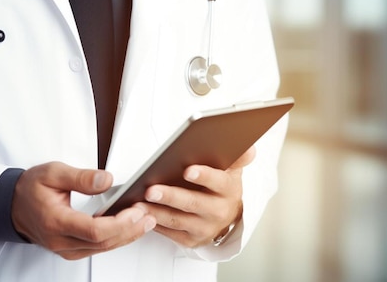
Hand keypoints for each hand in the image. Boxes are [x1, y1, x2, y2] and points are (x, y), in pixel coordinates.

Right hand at [11, 162, 155, 259]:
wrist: (12, 205)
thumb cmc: (30, 188)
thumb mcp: (52, 172)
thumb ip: (81, 177)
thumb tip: (107, 180)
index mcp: (55, 221)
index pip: (93, 231)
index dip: (119, 223)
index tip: (136, 210)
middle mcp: (60, 240)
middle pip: (103, 243)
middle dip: (130, 230)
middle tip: (148, 215)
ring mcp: (65, 248)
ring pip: (103, 248)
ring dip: (127, 235)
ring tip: (146, 220)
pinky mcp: (71, 249)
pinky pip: (98, 248)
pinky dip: (116, 238)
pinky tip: (129, 227)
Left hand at [136, 146, 255, 247]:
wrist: (226, 214)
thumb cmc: (222, 185)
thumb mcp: (232, 169)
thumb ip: (238, 156)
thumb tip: (248, 147)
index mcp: (229, 190)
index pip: (218, 182)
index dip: (204, 176)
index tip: (188, 170)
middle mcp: (219, 211)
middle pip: (193, 203)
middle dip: (171, 196)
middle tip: (151, 189)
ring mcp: (205, 228)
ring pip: (177, 220)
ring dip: (156, 212)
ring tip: (139, 203)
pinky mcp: (192, 240)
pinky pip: (170, 233)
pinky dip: (154, 223)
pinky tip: (141, 214)